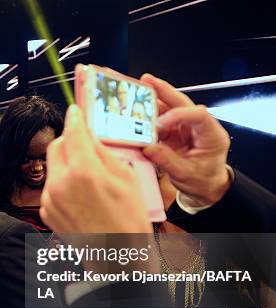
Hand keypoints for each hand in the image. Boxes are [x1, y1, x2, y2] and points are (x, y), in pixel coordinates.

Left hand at [40, 105, 151, 233]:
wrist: (116, 258)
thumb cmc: (128, 220)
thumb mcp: (126, 178)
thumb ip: (103, 152)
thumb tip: (90, 136)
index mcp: (83, 171)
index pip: (73, 132)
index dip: (75, 118)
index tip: (76, 111)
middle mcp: (60, 183)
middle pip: (56, 146)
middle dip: (69, 141)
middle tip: (85, 145)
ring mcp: (49, 198)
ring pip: (52, 166)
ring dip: (66, 163)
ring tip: (88, 178)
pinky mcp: (46, 210)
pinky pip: (51, 186)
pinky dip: (63, 183)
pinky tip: (82, 196)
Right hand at [140, 74, 230, 205]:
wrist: (205, 186)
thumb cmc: (203, 180)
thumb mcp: (186, 174)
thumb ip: (168, 160)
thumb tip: (149, 148)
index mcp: (211, 134)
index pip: (198, 114)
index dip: (178, 114)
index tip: (160, 123)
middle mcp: (198, 125)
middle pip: (182, 102)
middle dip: (164, 90)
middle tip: (147, 80)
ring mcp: (185, 127)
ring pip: (169, 108)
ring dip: (153, 100)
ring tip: (137, 92)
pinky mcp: (174, 131)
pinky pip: (160, 120)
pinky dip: (148, 116)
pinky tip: (136, 111)